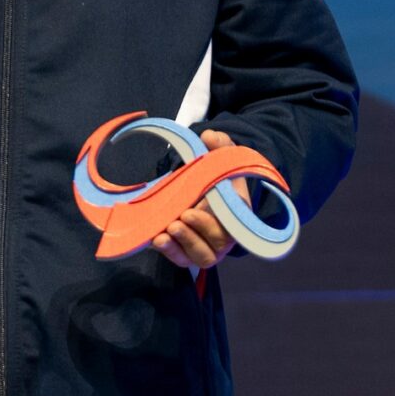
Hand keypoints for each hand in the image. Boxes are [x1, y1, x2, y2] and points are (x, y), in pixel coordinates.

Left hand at [153, 129, 247, 270]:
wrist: (205, 191)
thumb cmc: (217, 177)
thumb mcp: (221, 157)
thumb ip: (220, 145)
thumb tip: (209, 136)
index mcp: (238, 215)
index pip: (232, 227)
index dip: (211, 224)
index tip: (190, 211)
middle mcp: (225, 237)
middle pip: (214, 245)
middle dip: (193, 235)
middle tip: (176, 221)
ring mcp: (207, 247)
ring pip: (199, 256)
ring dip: (180, 246)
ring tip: (162, 234)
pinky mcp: (189, 253)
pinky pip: (182, 259)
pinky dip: (170, 253)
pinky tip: (156, 240)